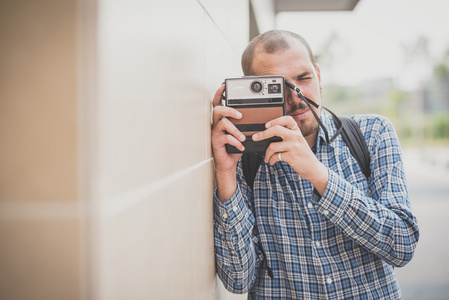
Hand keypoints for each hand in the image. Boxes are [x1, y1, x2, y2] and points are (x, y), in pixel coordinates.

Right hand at [211, 84, 245, 200]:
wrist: (228, 163)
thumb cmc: (234, 147)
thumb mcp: (242, 133)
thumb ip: (246, 124)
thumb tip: (260, 117)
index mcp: (223, 120)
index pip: (218, 104)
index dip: (219, 94)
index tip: (223, 86)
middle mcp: (217, 124)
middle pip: (218, 110)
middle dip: (229, 110)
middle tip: (240, 115)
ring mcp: (215, 133)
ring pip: (222, 123)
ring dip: (235, 129)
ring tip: (242, 136)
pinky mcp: (216, 142)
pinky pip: (225, 137)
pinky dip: (235, 141)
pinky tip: (240, 145)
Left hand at [252, 116, 328, 194]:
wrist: (312, 168)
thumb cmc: (303, 154)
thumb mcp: (298, 141)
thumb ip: (287, 135)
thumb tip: (268, 134)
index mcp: (297, 131)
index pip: (287, 119)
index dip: (275, 120)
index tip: (266, 125)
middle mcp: (296, 136)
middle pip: (276, 129)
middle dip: (262, 134)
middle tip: (256, 138)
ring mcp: (294, 146)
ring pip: (272, 146)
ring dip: (266, 153)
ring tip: (266, 157)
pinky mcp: (291, 156)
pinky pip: (275, 156)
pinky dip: (271, 160)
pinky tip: (271, 161)